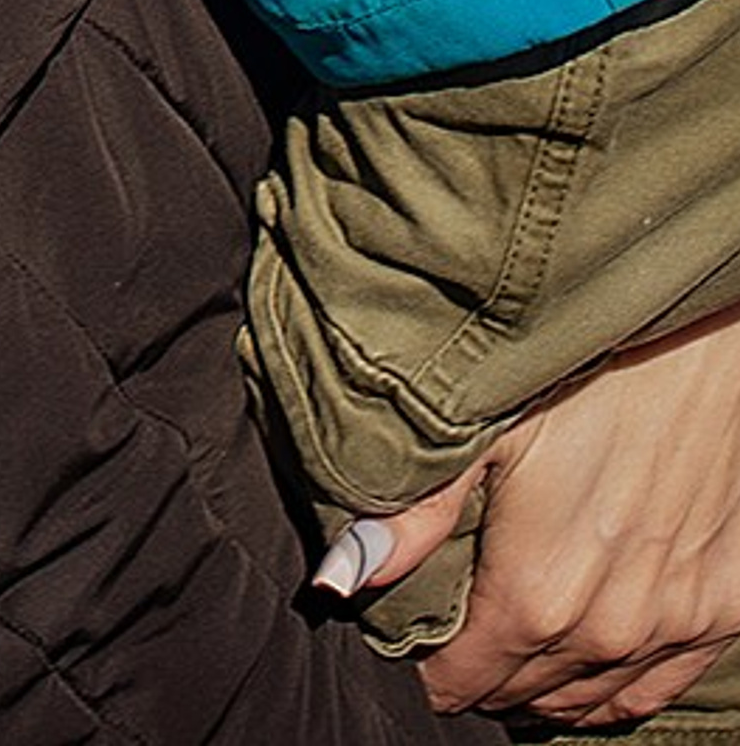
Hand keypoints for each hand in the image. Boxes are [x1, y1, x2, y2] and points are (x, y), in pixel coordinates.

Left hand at [320, 305, 739, 722]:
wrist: (695, 342)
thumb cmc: (582, 367)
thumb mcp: (483, 424)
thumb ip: (414, 513)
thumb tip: (339, 579)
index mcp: (537, 594)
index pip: (463, 681)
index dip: (430, 659)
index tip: (415, 629)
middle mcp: (607, 631)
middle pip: (520, 691)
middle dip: (480, 665)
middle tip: (457, 622)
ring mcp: (671, 626)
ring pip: (586, 699)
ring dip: (541, 681)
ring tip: (507, 644)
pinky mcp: (719, 610)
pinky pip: (654, 688)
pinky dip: (610, 684)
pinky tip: (582, 660)